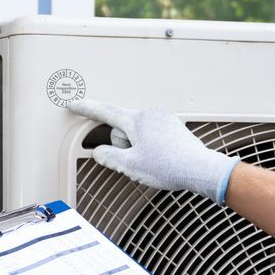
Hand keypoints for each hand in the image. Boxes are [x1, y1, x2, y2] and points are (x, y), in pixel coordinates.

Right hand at [70, 100, 238, 202]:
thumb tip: (100, 152)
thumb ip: (109, 157)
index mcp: (136, 121)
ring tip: (153, 163)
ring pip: (137, 134)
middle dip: (122, 145)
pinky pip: (152, 136)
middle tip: (136, 162)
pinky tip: (161, 160)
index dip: (87, 109)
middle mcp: (150, 115)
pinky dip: (150, 148)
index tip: (75, 105)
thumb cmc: (168, 167)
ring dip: (137, 148)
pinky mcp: (173, 128)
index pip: (105, 112)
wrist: (199, 169)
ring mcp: (163, 120)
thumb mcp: (130, 166)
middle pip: (122, 129)